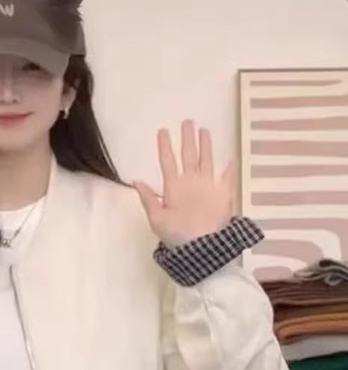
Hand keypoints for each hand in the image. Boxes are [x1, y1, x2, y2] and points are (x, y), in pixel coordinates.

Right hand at [133, 120, 234, 247]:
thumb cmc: (177, 235)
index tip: (163, 131)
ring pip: (207, 159)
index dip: (165, 145)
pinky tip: (232, 159)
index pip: (167, 161)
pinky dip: (230, 168)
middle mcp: (192, 180)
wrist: (203, 247)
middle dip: (188, 137)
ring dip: (206, 144)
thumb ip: (147, 199)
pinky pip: (228, 177)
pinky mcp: (224, 193)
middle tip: (188, 122)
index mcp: (174, 186)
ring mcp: (210, 185)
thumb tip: (137, 181)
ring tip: (205, 131)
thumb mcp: (156, 219)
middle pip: (189, 154)